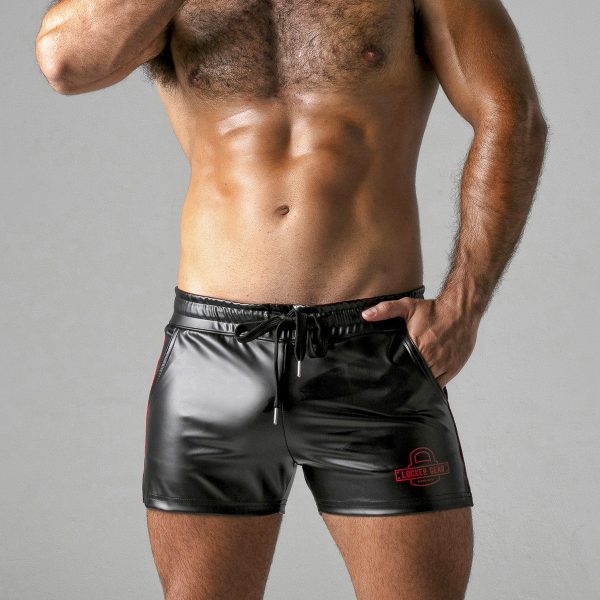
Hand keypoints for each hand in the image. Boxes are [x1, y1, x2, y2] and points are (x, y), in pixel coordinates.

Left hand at [361, 296, 478, 388]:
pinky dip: (432, 385)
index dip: (395, 375)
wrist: (460, 310)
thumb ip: (385, 310)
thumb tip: (365, 315)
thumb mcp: (407, 306)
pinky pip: (440, 383)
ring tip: (407, 388)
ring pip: (427, 383)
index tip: (387, 379)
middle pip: (415, 378)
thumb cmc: (434, 309)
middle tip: (394, 387)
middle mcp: (432, 358)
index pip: (403, 368)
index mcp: (418, 346)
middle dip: (405, 382)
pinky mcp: (453, 368)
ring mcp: (444, 365)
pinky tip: (423, 385)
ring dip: (418, 385)